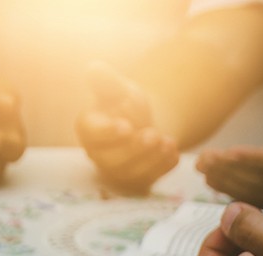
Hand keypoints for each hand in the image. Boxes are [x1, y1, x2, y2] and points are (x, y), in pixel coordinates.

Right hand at [75, 62, 177, 192]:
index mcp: (89, 128)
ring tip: (168, 142)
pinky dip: (162, 168)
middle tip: (153, 134)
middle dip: (133, 149)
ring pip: (129, 173)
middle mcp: (97, 153)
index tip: (126, 126)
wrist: (142, 123)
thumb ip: (106, 81)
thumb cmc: (124, 104)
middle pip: (110, 159)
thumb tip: (93, 68)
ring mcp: (115, 170)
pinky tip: (174, 152)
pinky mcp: (134, 181)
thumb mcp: (117, 88)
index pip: (91, 133)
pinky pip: (147, 180)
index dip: (107, 132)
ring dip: (150, 159)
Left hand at [197, 80, 262, 207]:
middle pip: (260, 180)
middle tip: (203, 160)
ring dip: (225, 180)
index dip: (252, 158)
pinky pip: (253, 197)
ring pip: (253, 191)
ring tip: (201, 166)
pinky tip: (211, 179)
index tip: (227, 152)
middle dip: (230, 170)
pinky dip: (231, 189)